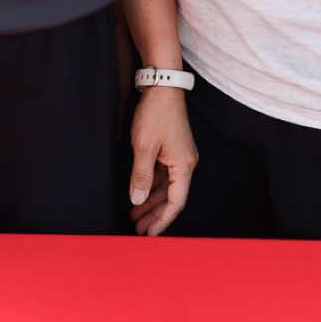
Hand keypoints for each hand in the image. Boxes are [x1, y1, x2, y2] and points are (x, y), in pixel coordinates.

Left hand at [126, 88, 197, 235]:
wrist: (163, 86)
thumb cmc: (156, 114)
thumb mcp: (144, 147)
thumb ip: (141, 176)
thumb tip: (137, 200)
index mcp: (184, 166)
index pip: (175, 202)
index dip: (162, 220)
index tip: (150, 235)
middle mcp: (186, 163)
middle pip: (171, 197)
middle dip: (155, 214)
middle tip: (138, 230)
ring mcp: (179, 156)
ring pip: (166, 187)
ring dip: (151, 201)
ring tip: (135, 215)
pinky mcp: (172, 150)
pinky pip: (163, 175)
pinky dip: (151, 186)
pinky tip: (139, 193)